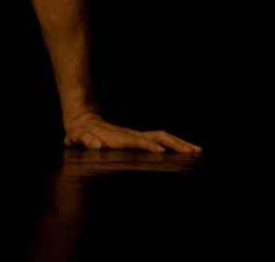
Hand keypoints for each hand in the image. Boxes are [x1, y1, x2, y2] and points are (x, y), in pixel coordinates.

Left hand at [64, 112, 201, 151]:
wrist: (84, 121)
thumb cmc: (81, 134)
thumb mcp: (77, 137)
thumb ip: (85, 140)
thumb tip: (95, 144)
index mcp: (118, 137)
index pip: (136, 141)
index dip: (147, 145)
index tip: (160, 150)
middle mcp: (131, 134)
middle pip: (157, 136)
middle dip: (175, 143)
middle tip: (193, 151)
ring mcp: (136, 135)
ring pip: (163, 136)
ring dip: (179, 143)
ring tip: (197, 150)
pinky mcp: (139, 137)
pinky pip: (160, 139)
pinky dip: (174, 144)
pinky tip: (187, 151)